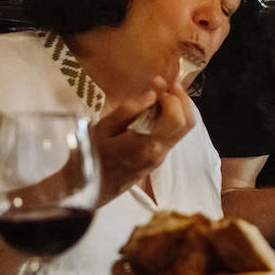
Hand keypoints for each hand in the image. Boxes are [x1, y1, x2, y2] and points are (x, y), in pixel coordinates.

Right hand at [91, 77, 193, 204]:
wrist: (87, 190)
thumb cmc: (89, 157)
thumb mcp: (102, 129)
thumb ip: (128, 110)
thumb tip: (153, 93)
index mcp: (146, 145)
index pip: (177, 119)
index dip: (175, 98)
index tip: (163, 84)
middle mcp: (159, 153)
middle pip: (187, 124)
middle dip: (183, 100)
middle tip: (169, 85)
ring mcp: (160, 158)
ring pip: (183, 131)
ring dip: (179, 109)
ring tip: (164, 94)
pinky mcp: (158, 160)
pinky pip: (173, 136)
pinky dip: (172, 119)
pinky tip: (157, 109)